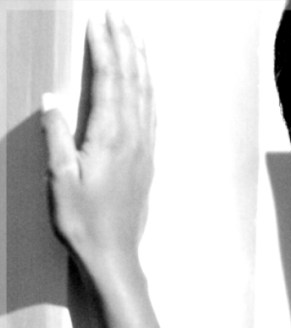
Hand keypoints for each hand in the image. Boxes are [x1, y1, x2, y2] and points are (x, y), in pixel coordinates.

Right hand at [41, 12, 154, 276]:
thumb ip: (57, 137)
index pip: (110, 82)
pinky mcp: (147, 160)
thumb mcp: (60, 179)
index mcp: (111, 139)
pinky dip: (149, 91)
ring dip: (141, 64)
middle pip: (133, 82)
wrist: (115, 254)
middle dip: (126, 46)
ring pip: (147, 96)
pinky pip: (152, 115)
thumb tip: (52, 98)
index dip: (105, 49)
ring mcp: (144, 149)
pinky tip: (147, 84)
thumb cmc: (84, 222)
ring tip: (136, 38)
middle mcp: (134, 139)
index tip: (99, 22)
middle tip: (120, 16)